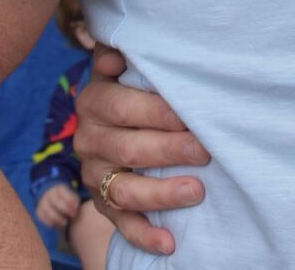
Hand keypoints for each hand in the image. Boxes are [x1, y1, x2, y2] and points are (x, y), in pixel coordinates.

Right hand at [35, 182, 79, 228]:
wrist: (49, 196)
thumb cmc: (64, 198)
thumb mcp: (70, 194)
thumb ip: (74, 200)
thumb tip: (76, 208)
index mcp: (58, 189)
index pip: (64, 194)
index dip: (71, 201)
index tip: (77, 208)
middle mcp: (49, 195)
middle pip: (56, 202)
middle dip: (66, 209)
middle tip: (73, 216)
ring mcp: (42, 203)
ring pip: (48, 211)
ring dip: (58, 219)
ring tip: (65, 223)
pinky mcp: (38, 211)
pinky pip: (43, 218)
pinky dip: (50, 223)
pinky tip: (57, 226)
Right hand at [75, 45, 207, 257]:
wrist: (120, 116)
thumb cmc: (138, 82)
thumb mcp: (129, 62)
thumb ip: (122, 52)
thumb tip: (112, 56)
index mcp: (94, 100)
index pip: (123, 107)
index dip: (158, 112)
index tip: (190, 116)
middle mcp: (88, 139)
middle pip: (128, 148)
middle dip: (170, 150)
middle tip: (206, 151)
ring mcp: (93, 175)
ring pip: (124, 190)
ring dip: (161, 194)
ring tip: (196, 192)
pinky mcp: (101, 203)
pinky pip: (121, 224)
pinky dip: (144, 234)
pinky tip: (169, 242)